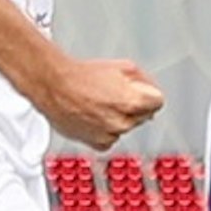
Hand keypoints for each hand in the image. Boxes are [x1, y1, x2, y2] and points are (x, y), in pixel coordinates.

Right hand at [33, 54, 163, 150]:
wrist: (53, 85)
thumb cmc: (83, 75)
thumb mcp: (123, 66)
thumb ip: (144, 80)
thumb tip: (151, 90)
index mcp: (133, 103)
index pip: (158, 103)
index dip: (149, 94)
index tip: (142, 91)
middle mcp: (123, 122)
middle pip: (143, 116)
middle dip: (134, 106)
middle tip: (115, 94)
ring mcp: (109, 135)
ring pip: (126, 127)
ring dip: (119, 118)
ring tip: (100, 103)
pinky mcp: (96, 143)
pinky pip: (110, 138)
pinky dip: (105, 130)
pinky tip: (94, 115)